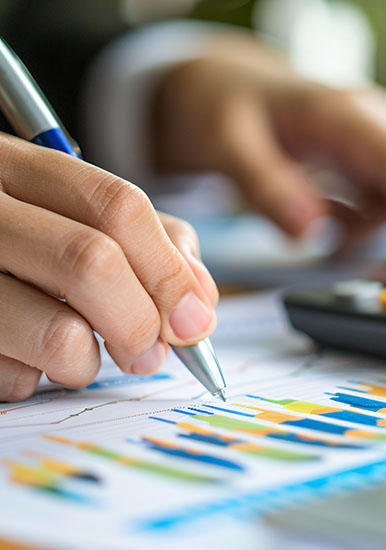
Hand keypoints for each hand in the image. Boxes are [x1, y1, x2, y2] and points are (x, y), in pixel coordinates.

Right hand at [0, 135, 217, 401]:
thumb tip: (199, 308)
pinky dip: (38, 378)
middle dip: (142, 322)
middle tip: (150, 354)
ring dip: (89, 363)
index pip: (117, 206)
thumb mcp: (83, 217)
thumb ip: (155, 244)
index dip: (168, 270)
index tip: (194, 319)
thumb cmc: (28, 238)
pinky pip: (16, 377)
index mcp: (19, 168)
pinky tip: (24, 354)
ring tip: (78, 354)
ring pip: (59, 335)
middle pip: (93, 263)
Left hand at [154, 35, 385, 263]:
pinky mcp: (378, 166)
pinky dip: (381, 234)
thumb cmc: (229, 112)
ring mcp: (383, 145)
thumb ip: (264, 185)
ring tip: (343, 253)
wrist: (233, 91)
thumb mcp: (227, 146)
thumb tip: (307, 230)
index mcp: (342, 115)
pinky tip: (336, 238)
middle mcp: (378, 126)